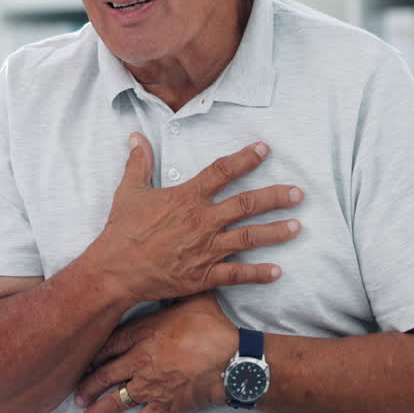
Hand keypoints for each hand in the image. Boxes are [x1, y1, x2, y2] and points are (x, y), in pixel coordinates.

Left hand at [74, 292, 235, 412]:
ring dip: (100, 409)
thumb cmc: (213, 329)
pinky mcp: (164, 405)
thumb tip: (175, 274)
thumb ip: (178, 290)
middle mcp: (139, 362)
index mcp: (143, 335)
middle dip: (88, 385)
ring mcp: (149, 385)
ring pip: (116, 399)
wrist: (230, 360)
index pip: (108, 345)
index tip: (82, 360)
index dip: (92, 354)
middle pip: (105, 374)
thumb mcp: (194, 299)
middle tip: (78, 393)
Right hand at [86, 134, 302, 303]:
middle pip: (247, 204)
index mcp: (187, 198)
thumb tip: (136, 137)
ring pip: (249, 237)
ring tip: (297, 226)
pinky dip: (258, 273)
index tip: (264, 149)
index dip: (245, 158)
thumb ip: (138, 163)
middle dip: (276, 196)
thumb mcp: (129, 191)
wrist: (115, 270)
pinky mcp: (204, 275)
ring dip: (276, 231)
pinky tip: (277, 271)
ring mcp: (206, 249)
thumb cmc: (122, 231)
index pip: (222, 171)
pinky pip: (237, 274)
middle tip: (298, 193)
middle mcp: (202, 221)